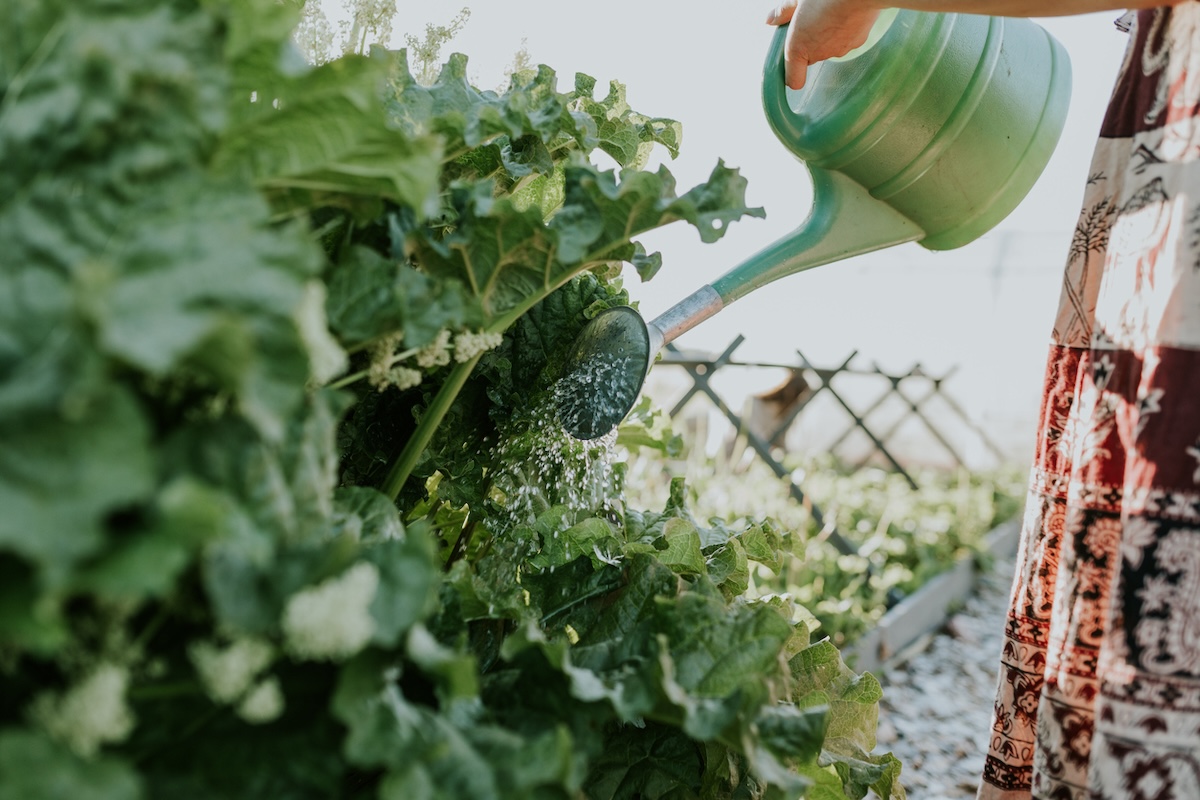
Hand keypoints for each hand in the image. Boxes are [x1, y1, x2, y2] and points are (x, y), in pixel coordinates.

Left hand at [766, 0, 882, 89]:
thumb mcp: (798, 0)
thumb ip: (784, 11)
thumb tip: (770, 20)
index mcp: (798, 46)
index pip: (794, 79)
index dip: (792, 77)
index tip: (791, 69)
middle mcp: (818, 53)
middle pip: (811, 56)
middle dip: (810, 42)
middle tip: (812, 21)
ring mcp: (839, 50)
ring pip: (830, 47)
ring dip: (828, 36)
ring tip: (830, 13)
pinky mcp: (856, 43)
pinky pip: (846, 40)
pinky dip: (845, 31)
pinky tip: (845, 13)